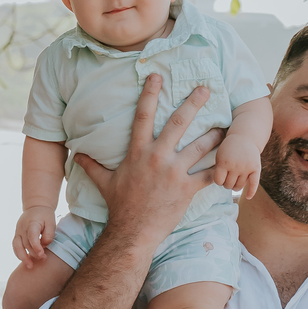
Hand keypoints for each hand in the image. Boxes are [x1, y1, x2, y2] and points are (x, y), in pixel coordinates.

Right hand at [13, 206, 56, 265]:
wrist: (36, 207)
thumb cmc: (45, 215)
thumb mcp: (51, 222)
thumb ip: (49, 234)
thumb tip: (44, 246)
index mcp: (31, 223)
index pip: (32, 236)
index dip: (36, 247)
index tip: (42, 254)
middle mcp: (22, 228)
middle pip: (26, 244)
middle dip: (34, 254)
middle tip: (44, 259)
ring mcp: (18, 232)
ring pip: (17, 247)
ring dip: (23, 257)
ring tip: (30, 266)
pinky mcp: (17, 235)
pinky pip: (15, 246)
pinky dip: (18, 254)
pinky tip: (25, 261)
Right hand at [74, 75, 223, 250]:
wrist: (132, 232)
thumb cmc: (119, 206)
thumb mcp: (104, 182)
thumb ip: (91, 165)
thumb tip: (76, 155)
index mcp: (138, 152)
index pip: (143, 116)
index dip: (150, 93)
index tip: (157, 76)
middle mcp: (157, 157)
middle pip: (178, 123)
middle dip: (193, 103)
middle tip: (206, 88)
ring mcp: (174, 173)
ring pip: (200, 147)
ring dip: (214, 135)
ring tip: (225, 126)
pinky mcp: (186, 189)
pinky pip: (208, 175)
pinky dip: (221, 170)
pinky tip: (231, 163)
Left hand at [213, 133, 261, 199]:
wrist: (245, 137)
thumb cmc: (229, 149)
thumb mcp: (220, 156)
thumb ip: (219, 170)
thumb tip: (221, 186)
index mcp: (224, 162)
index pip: (218, 181)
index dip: (218, 180)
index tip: (220, 176)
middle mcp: (235, 166)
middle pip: (228, 185)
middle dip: (227, 183)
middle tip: (228, 177)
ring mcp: (246, 167)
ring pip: (239, 187)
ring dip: (235, 186)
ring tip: (235, 180)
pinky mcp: (256, 168)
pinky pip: (254, 184)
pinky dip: (251, 192)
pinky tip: (248, 197)